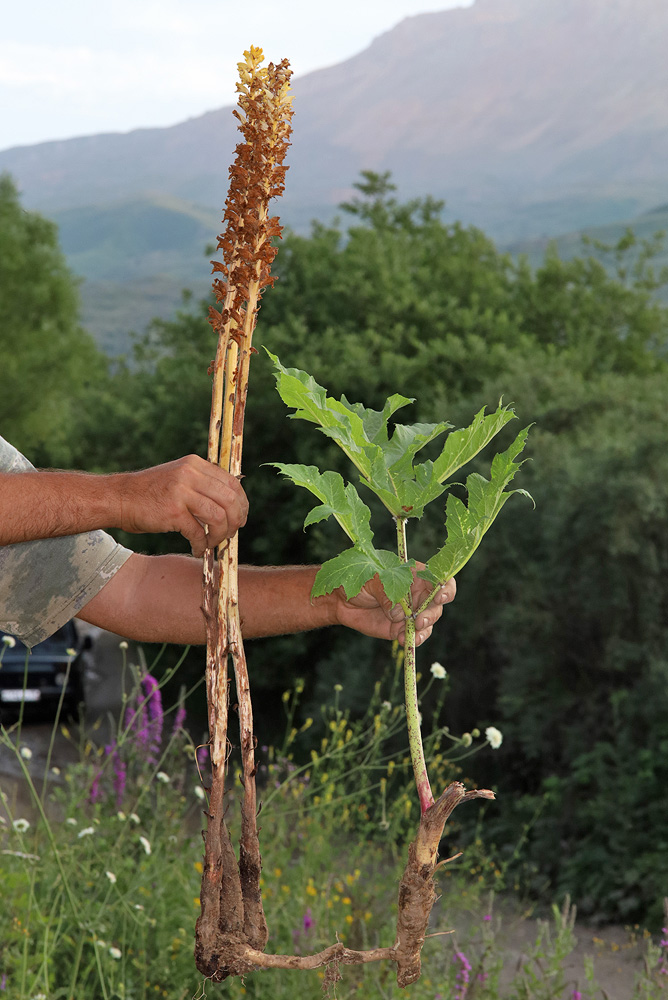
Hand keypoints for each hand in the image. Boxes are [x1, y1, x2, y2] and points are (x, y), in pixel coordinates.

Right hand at [116, 455, 248, 555]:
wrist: (118, 498)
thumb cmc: (150, 493)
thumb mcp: (178, 477)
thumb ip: (202, 485)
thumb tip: (232, 506)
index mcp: (195, 464)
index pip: (232, 483)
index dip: (241, 504)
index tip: (240, 519)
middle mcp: (190, 474)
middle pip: (231, 500)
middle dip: (235, 521)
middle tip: (229, 534)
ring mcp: (181, 492)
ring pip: (219, 517)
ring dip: (220, 535)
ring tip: (212, 543)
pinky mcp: (172, 511)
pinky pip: (198, 532)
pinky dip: (202, 545)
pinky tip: (197, 549)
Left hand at [333, 568, 455, 644]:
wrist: (341, 600)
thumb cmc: (357, 580)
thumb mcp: (371, 579)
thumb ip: (386, 593)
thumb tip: (399, 613)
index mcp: (414, 575)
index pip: (439, 578)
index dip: (445, 587)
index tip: (440, 596)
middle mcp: (417, 594)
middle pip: (437, 604)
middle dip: (432, 613)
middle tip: (420, 620)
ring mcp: (411, 612)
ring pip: (429, 622)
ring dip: (424, 629)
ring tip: (413, 633)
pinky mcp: (401, 628)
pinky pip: (414, 636)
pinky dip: (412, 639)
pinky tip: (403, 640)